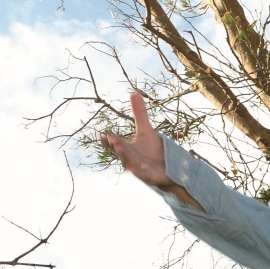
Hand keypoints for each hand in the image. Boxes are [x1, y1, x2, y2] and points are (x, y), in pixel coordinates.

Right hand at [101, 92, 202, 209]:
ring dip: (124, 156)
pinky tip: (133, 169)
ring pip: (130, 162)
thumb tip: (133, 92)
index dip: (109, 139)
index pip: (116, 143)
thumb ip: (139, 113)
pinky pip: (142, 174)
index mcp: (128, 147)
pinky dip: (137, 172)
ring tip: (119, 147)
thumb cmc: (153, 151)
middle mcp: (131, 158)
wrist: (168, 168)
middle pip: (122, 151)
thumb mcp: (145, 130)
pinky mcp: (148, 176)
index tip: (101, 134)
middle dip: (117, 144)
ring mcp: (139, 168)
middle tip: (111, 137)